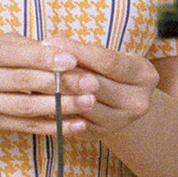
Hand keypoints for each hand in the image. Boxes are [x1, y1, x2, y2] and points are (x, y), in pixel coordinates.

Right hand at [0, 33, 83, 136]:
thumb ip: (21, 46)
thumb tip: (59, 49)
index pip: (12, 54)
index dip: (42, 57)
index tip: (71, 58)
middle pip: (23, 82)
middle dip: (59, 82)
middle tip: (90, 81)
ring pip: (27, 107)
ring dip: (61, 106)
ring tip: (89, 101)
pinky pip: (28, 127)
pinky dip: (54, 127)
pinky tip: (78, 125)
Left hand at [44, 38, 160, 136]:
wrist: (118, 101)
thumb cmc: (108, 70)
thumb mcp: (105, 56)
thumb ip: (82, 50)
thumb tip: (51, 43)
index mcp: (145, 75)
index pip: (107, 61)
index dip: (76, 51)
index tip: (49, 42)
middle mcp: (138, 102)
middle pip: (95, 85)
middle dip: (63, 71)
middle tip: (34, 61)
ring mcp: (120, 122)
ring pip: (82, 105)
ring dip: (56, 91)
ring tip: (32, 78)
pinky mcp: (100, 135)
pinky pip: (73, 121)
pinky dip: (56, 108)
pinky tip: (38, 97)